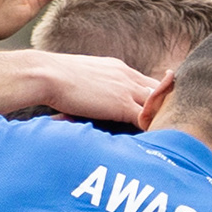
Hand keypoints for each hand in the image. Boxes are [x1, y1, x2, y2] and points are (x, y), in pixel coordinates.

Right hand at [25, 50, 154, 126]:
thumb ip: (92, 85)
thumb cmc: (53, 78)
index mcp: (118, 67)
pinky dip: (150, 131)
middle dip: (163, 107)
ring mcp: (127, 89)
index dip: (152, 96)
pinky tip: (148, 143)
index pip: (146, 81)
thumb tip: (86, 97)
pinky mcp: (122, 105)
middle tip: (164, 125)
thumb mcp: (81, 76)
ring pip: (157, 105)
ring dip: (159, 120)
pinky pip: (146, 120)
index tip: (152, 111)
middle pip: (159, 91)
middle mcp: (127, 76)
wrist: (47, 75)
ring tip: (160, 138)